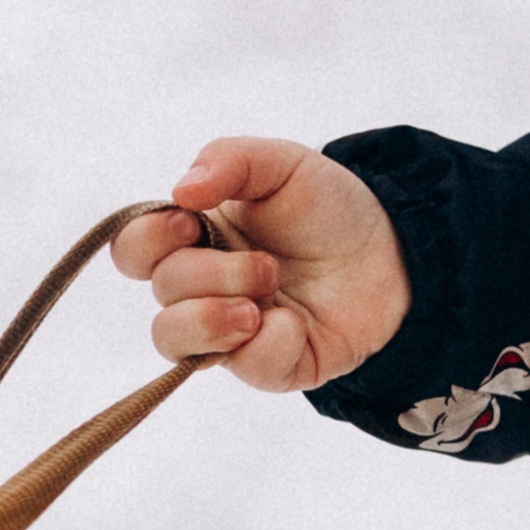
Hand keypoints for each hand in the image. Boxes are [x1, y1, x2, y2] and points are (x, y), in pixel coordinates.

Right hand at [111, 138, 411, 393]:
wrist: (397, 251)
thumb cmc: (329, 208)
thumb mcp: (282, 164)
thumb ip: (229, 160)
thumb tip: (180, 191)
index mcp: (194, 237)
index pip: (132, 250)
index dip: (147, 240)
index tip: (191, 222)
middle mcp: (203, 287)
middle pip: (161, 292)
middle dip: (210, 274)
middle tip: (267, 264)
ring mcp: (232, 331)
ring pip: (175, 342)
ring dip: (213, 318)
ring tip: (262, 304)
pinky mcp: (271, 365)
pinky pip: (246, 369)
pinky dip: (269, 345)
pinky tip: (296, 324)